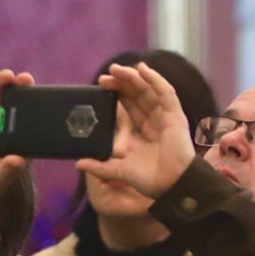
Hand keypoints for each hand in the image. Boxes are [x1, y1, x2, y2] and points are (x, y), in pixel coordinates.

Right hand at [0, 70, 33, 204]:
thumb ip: (7, 171)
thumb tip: (18, 160)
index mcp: (17, 141)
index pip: (30, 121)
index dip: (36, 108)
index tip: (43, 97)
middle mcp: (4, 127)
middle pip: (15, 104)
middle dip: (21, 90)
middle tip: (26, 78)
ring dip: (0, 86)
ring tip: (6, 76)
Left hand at [75, 62, 195, 200]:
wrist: (172, 186)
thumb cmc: (151, 180)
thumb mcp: (119, 171)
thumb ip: (100, 166)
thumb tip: (78, 164)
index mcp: (143, 131)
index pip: (129, 105)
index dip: (116, 93)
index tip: (101, 85)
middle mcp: (155, 120)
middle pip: (138, 94)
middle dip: (122, 82)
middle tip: (106, 75)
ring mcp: (167, 116)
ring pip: (150, 89)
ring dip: (134, 77)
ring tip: (117, 69)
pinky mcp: (176, 115)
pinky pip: (166, 93)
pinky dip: (156, 79)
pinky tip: (142, 69)